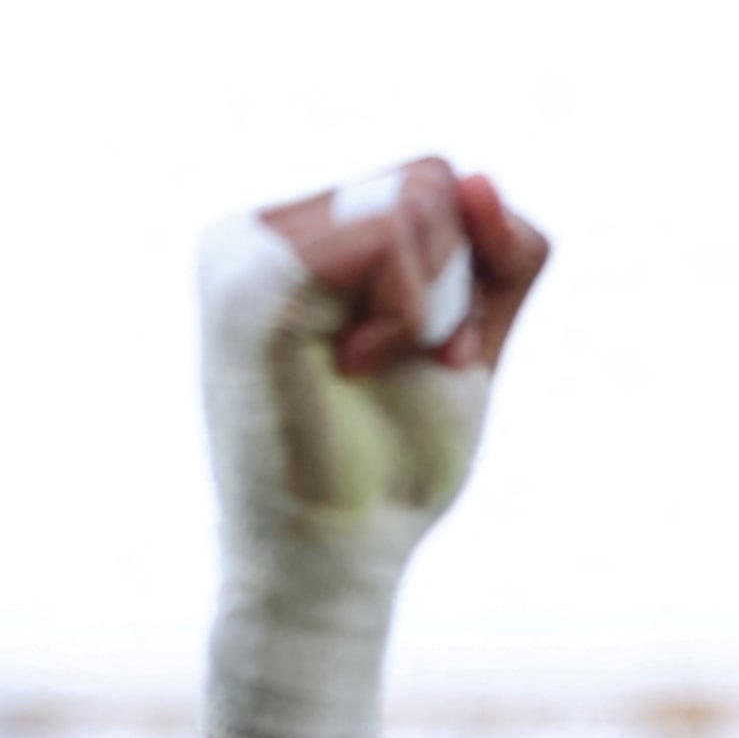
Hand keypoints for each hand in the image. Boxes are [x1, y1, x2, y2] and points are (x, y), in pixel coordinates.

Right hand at [195, 158, 552, 737]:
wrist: (336, 560)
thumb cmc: (391, 465)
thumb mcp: (468, 339)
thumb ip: (494, 256)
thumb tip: (480, 179)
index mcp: (296, 236)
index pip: (430, 181)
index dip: (469, 269)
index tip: (428, 353)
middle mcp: (258, 229)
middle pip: (428, 177)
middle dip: (454, 283)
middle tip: (402, 364)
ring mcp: (245, 247)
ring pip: (416, 198)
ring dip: (433, 305)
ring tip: (371, 369)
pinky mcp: (253, 280)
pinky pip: (386, 233)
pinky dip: (412, 308)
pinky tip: (358, 364)